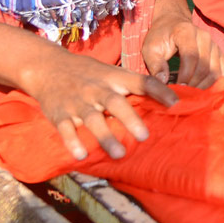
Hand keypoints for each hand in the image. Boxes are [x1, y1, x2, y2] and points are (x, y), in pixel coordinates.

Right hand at [19, 48, 177, 160]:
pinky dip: (72, 141)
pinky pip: (65, 128)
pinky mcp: (59, 113)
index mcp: (114, 78)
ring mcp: (78, 102)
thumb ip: (135, 85)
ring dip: (105, 136)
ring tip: (120, 154)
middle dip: (129, 119)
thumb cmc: (90, 74)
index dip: (159, 91)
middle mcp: (97, 89)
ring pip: (92, 119)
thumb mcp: (112, 73)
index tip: (175, 104)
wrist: (48, 67)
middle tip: (144, 137)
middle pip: (115, 102)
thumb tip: (166, 100)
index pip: (141, 82)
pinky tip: (81, 155)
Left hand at [140, 8, 223, 88]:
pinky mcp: (219, 53)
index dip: (185, 75)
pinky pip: (223, 71)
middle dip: (194, 84)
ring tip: (191, 94)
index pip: (191, 56)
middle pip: (205, 65)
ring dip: (204, 86)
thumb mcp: (150, 48)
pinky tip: (204, 90)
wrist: (173, 23)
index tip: (177, 88)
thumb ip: (156, 64)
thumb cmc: (160, 37)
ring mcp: (214, 45)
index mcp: (186, 32)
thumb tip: (163, 82)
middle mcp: (204, 37)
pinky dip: (215, 83)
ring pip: (215, 70)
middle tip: (182, 95)